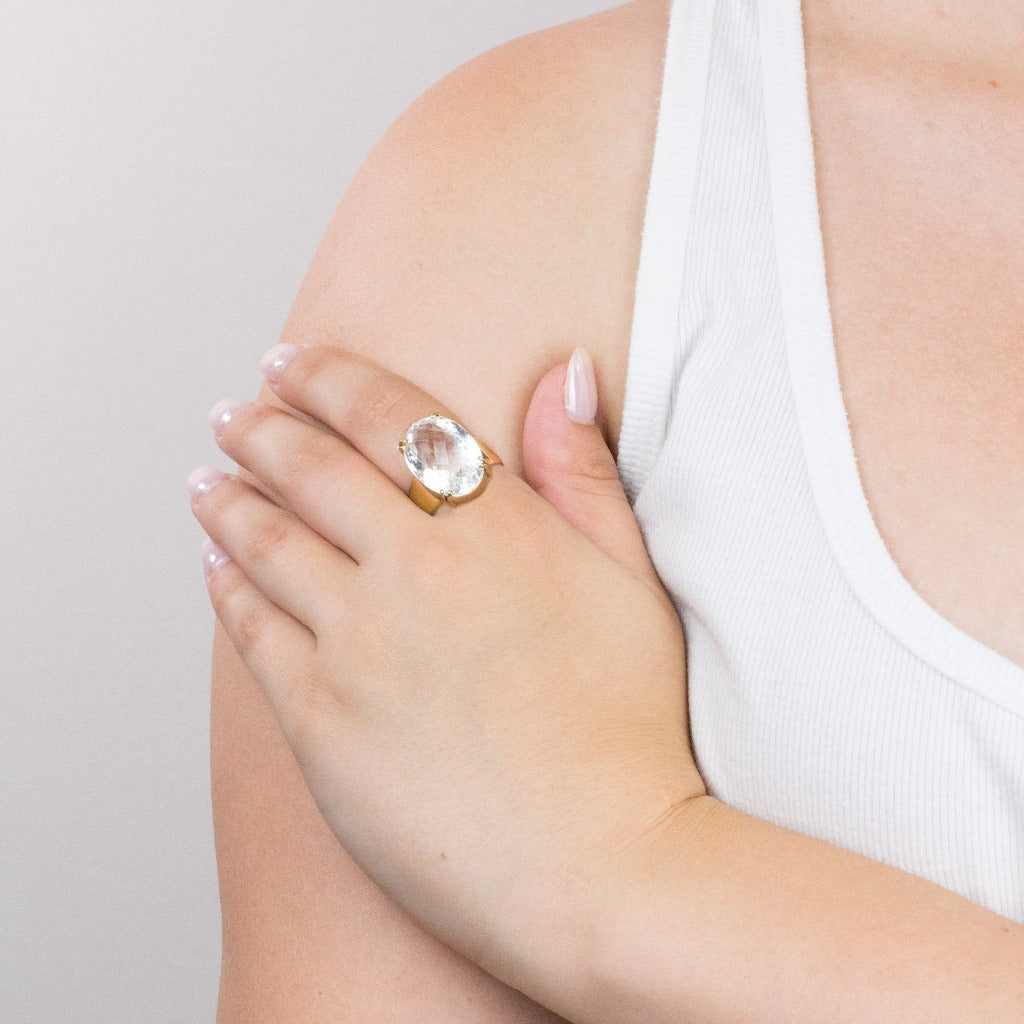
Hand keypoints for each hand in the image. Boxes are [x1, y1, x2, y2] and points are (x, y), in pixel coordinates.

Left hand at [188, 343, 703, 981]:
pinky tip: (215, 567)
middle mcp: (415, 570)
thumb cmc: (629, 728)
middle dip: (262, 426)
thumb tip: (563, 373)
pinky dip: (226, 587)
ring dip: (228, 498)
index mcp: (494, 528)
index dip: (330, 378)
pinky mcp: (320, 719)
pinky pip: (251, 632)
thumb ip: (584, 472)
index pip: (390, 420)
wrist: (600, 867)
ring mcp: (358, 644)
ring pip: (265, 542)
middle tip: (234, 410)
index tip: (293, 362)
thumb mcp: (631, 581)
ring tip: (207, 480)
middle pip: (311, 468)